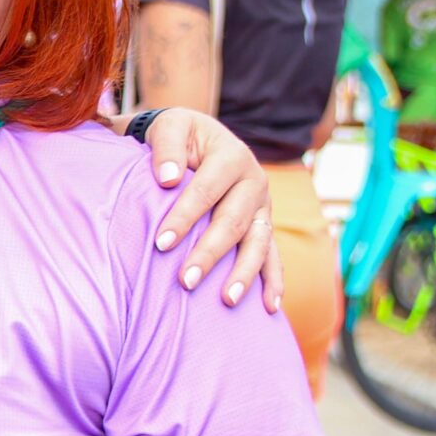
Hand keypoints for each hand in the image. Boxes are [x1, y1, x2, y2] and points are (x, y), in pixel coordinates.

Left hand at [140, 109, 283, 312]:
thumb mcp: (170, 127)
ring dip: (244, 274)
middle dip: (210, 253)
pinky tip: (270, 307)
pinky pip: (273, 255)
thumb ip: (167, 148)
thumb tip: (168, 179)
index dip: (184, 217)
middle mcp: (254, 181)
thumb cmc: (179, 137)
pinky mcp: (264, 226)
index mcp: (232, 156)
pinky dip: (274, 281)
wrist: (198, 139)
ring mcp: (263, 207)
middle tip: (185, 281)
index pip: (207, 190)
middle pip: (234, 222)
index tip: (160, 243)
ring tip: (227, 300)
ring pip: (257, 243)